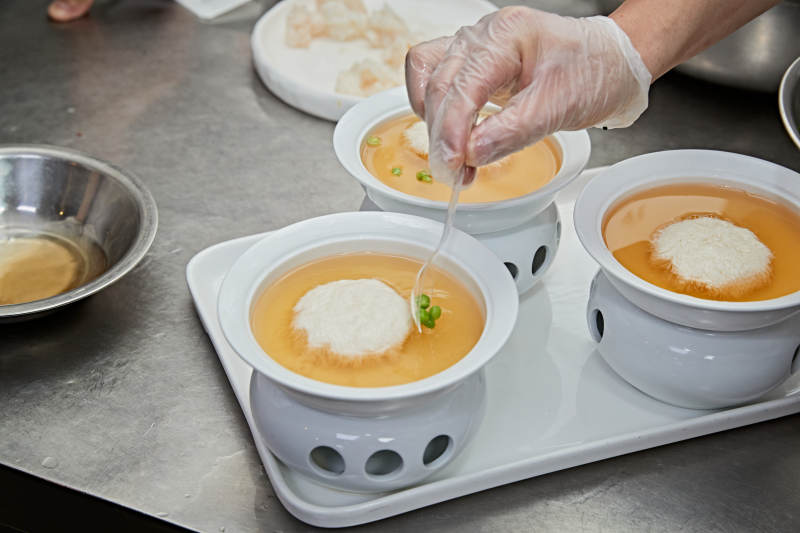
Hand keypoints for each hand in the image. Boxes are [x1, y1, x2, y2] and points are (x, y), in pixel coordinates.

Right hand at [405, 6, 650, 185]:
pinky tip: (450, 133)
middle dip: (442, 135)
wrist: (611, 64)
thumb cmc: (594, 72)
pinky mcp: (473, 64)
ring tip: (454, 159)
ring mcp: (474, 47)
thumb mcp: (559, 107)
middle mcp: (483, 35)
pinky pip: (434, 79)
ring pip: (429, 80)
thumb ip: (512, 131)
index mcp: (507, 35)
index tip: (454, 166)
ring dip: (434, 124)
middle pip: (439, 85)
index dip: (452, 131)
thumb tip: (472, 153)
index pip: (463, 86)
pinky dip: (435, 110)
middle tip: (454, 174)